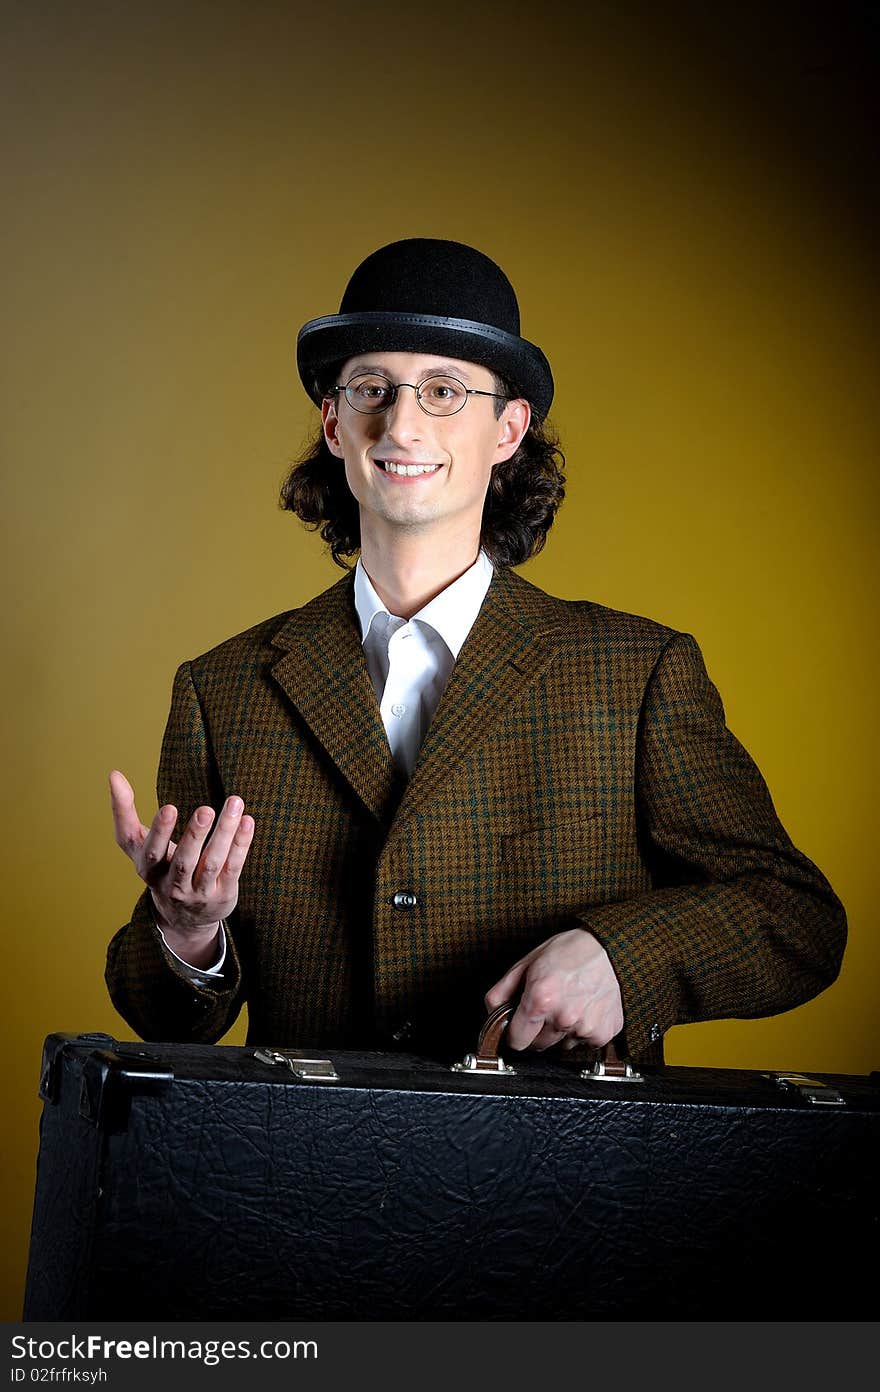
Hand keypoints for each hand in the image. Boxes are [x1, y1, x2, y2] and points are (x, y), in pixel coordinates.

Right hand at [109, 770, 254, 952]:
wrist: (183, 917)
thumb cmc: (159, 866)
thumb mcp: (137, 844)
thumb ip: (124, 811)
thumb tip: (114, 773)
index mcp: (149, 870)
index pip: (151, 852)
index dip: (160, 831)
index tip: (170, 807)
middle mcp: (172, 884)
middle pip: (184, 860)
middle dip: (194, 835)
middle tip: (205, 809)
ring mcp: (199, 892)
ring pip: (212, 862)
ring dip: (225, 833)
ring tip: (234, 803)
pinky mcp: (222, 893)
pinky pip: (233, 867)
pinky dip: (241, 844)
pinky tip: (247, 821)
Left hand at [484, 928, 623, 1050]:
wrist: (609, 948)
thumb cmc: (569, 951)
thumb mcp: (528, 962)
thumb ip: (503, 990)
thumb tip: (492, 1011)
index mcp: (540, 999)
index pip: (517, 1041)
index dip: (515, 1033)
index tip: (519, 1025)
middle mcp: (563, 1018)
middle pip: (539, 1045)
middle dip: (538, 1030)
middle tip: (548, 1006)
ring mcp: (585, 1028)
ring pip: (562, 1044)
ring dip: (561, 1030)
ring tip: (569, 1003)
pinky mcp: (603, 1033)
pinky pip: (584, 1042)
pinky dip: (582, 1030)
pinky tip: (585, 1008)